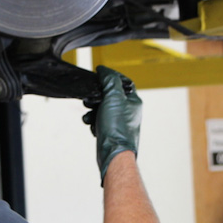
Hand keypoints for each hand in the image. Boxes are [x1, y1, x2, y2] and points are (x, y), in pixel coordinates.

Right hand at [82, 66, 141, 185]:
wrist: (113, 153)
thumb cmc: (117, 128)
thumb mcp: (113, 97)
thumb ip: (110, 80)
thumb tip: (104, 70)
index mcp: (133, 101)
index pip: (123, 82)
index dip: (110, 77)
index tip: (99, 76)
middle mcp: (128, 111)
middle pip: (109, 95)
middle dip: (96, 97)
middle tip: (89, 100)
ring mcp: (119, 122)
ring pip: (102, 109)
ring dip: (92, 111)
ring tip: (89, 116)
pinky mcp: (111, 131)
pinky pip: (99, 121)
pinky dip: (93, 122)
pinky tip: (92, 126)